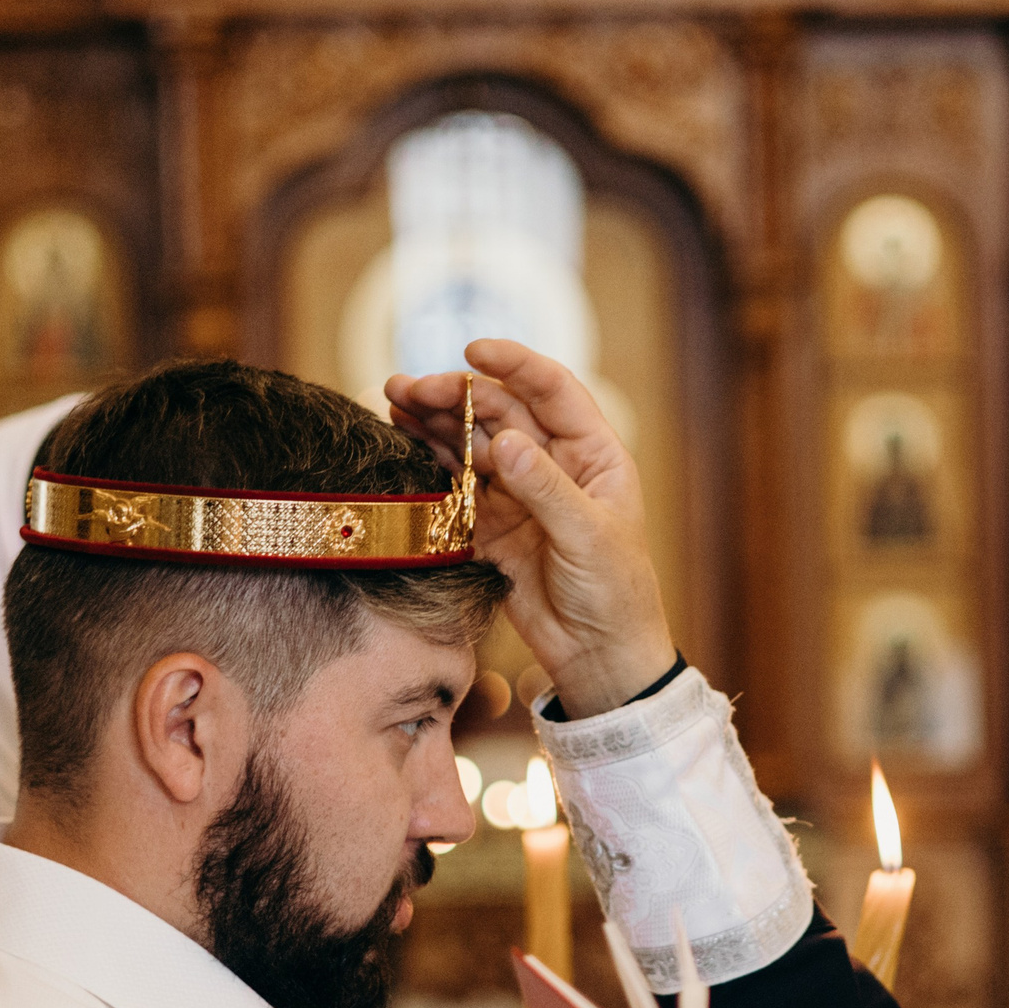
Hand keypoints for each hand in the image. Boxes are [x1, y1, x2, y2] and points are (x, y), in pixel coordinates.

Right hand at [385, 341, 677, 715]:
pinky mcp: (492, 528)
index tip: (473, 350)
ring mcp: (520, 495)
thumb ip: (545, 489)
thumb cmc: (615, 593)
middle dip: (456, 395)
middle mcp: (555, 466)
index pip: (553, 391)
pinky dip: (430, 465)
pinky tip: (402, 443)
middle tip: (408, 388)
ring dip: (435, 423)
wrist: (600, 657)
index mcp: (594, 456)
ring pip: (472, 445)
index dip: (514, 364)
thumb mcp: (587, 538)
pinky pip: (457, 487)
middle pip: (501, 412)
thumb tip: (507, 442)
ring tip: (392, 403)